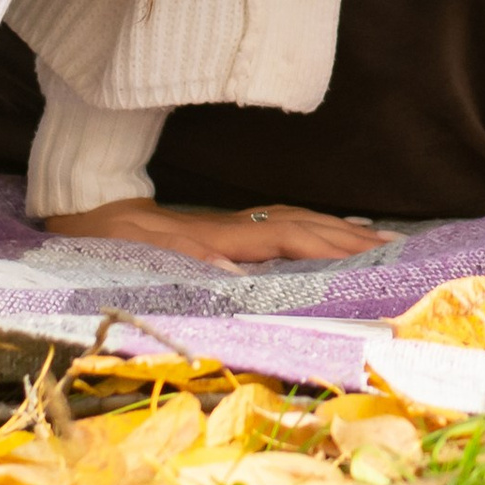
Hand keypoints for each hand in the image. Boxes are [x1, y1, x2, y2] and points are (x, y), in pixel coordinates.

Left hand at [43, 197, 390, 265]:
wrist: (89, 209)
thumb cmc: (113, 244)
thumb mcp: (144, 256)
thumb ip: (189, 263)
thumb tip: (236, 275)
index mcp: (220, 236)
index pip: (287, 237)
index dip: (327, 247)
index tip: (366, 257)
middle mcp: (235, 225)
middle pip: (304, 225)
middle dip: (350, 238)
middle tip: (396, 251)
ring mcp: (234, 222)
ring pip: (300, 220)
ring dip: (341, 229)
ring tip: (382, 241)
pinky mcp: (230, 226)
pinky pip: (287, 223)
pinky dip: (319, 226)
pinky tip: (338, 232)